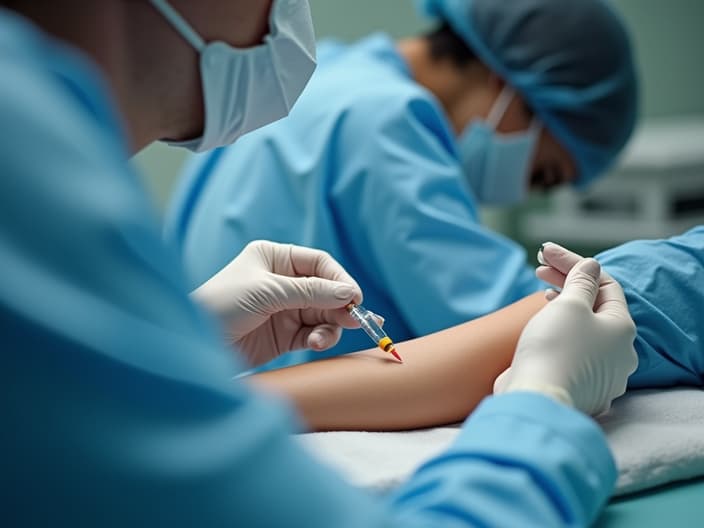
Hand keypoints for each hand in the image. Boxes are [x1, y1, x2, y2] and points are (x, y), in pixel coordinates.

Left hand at [193, 241, 361, 365]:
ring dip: (330, 326)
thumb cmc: (221, 305)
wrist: (194, 344)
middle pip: (326, 291)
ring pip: (323, 315)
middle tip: (358, 321)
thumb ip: (311, 292)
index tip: (356, 298)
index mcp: (275, 258)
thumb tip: (350, 293)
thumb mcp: (268, 292)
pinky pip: (313, 334)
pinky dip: (319, 339)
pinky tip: (315, 344)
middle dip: (341, 306)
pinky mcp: (283, 336)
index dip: (340, 280)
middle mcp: (282, 281)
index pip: (319, 263)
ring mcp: (284, 309)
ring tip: (323, 340)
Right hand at [494, 255, 637, 415]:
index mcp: (622, 329)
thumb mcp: (570, 305)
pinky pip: (573, 351)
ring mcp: (600, 373)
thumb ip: (582, 282)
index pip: (605, 285)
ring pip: (584, 330)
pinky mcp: (578, 386)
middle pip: (595, 307)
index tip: (547, 255)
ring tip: (542, 295)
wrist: (536, 398)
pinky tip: (544, 326)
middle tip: (539, 267)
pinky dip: (560, 333)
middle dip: (567, 283)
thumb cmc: (555, 348)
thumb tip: (591, 266)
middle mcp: (618, 353)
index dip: (575, 265)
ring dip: (563, 307)